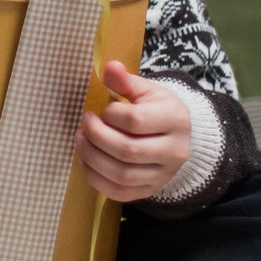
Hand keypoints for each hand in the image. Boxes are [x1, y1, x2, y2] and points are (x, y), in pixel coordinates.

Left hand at [75, 61, 189, 202]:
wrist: (178, 136)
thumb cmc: (156, 109)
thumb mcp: (145, 90)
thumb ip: (125, 81)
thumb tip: (110, 66)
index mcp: (175, 120)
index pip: (135, 121)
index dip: (110, 115)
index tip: (101, 110)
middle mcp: (175, 152)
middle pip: (127, 151)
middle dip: (97, 137)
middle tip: (85, 124)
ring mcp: (164, 175)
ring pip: (122, 175)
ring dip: (92, 158)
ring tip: (81, 141)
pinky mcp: (150, 190)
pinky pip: (119, 193)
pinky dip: (96, 179)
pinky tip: (86, 162)